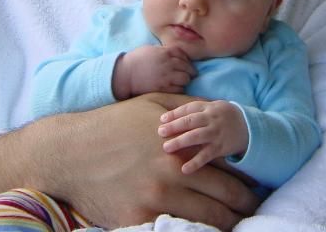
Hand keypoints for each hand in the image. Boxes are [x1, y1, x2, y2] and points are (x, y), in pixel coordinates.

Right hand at [0, 94, 257, 231]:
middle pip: (225, 200)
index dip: (248, 183)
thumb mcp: (155, 105)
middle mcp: (172, 176)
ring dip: (225, 224)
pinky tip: (200, 229)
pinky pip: (177, 231)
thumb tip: (222, 112)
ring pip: (207, 221)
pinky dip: (193, 231)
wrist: (69, 153)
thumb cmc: (113, 124)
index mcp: (181, 148)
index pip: (230, 172)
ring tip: (234, 224)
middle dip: (243, 208)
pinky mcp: (137, 221)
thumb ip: (192, 109)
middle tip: (254, 211)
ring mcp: (155, 202)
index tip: (256, 189)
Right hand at [114, 45, 195, 98]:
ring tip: (180, 82)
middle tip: (188, 74)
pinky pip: (179, 90)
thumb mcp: (151, 49)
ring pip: (185, 79)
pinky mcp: (163, 88)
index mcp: (165, 52)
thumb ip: (165, 50)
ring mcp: (166, 77)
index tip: (186, 65)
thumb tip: (176, 54)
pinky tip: (174, 88)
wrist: (125, 74)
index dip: (187, 61)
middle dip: (189, 71)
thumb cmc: (136, 60)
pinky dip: (179, 89)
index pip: (184, 55)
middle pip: (188, 67)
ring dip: (184, 80)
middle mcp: (168, 64)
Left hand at [158, 100, 248, 174]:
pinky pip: (206, 155)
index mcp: (209, 108)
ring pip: (196, 136)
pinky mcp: (221, 147)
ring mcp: (216, 133)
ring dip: (180, 142)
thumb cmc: (225, 116)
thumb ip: (196, 110)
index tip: (162, 120)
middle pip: (190, 121)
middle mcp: (212, 119)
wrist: (249, 127)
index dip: (175, 114)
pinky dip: (195, 162)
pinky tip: (184, 169)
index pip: (189, 109)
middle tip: (160, 132)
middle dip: (174, 126)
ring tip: (166, 148)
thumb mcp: (214, 107)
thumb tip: (170, 115)